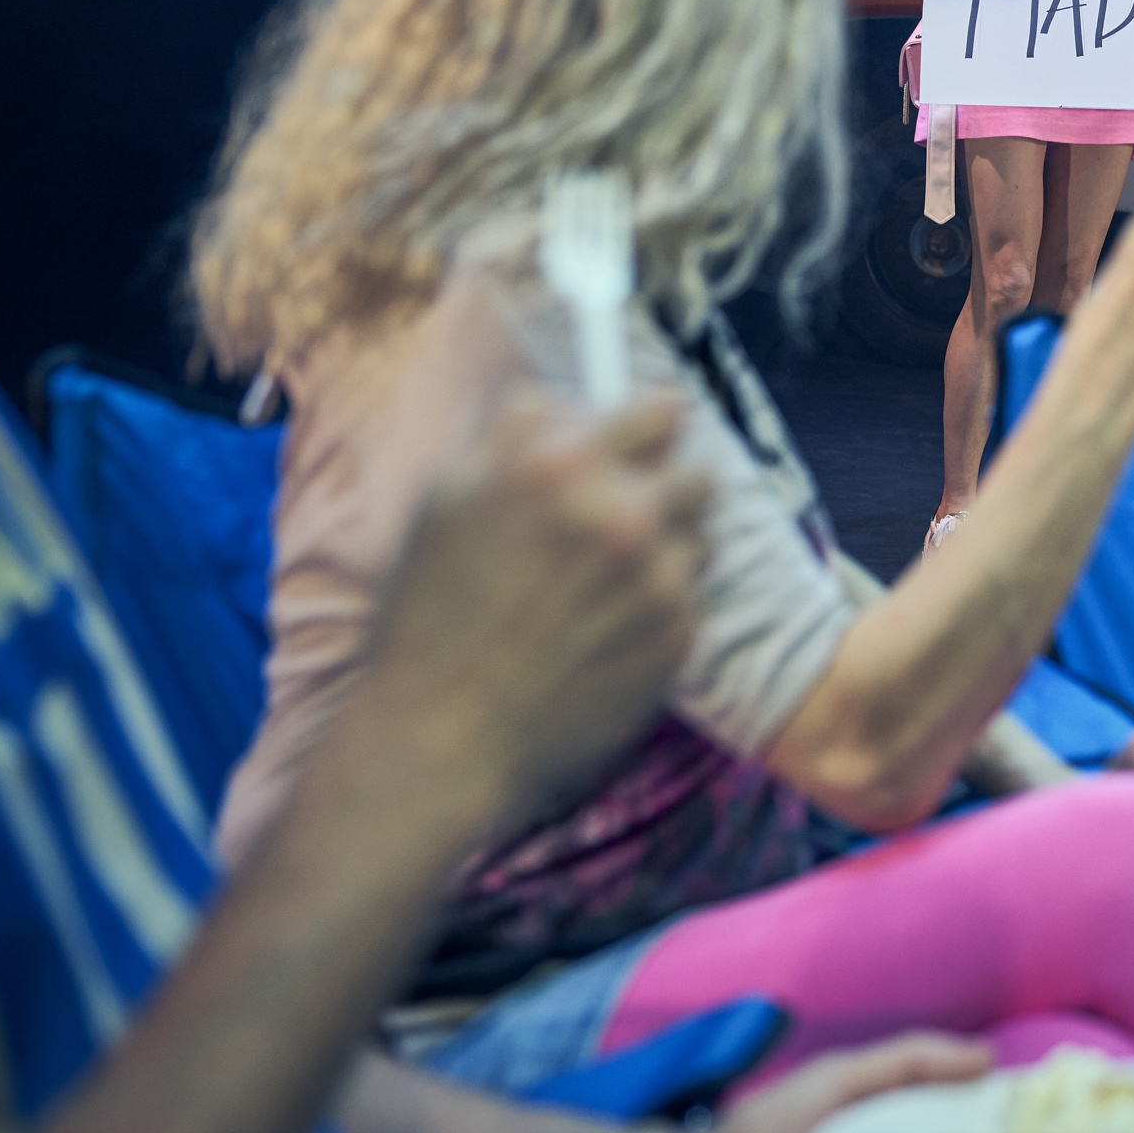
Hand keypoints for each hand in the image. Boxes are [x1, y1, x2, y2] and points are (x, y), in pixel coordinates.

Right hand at [360, 392, 709, 827]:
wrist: (445, 733)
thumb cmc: (433, 613)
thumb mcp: (448, 496)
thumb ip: (515, 430)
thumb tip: (570, 399)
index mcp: (562, 466)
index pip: (660, 411)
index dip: (652, 425)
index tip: (650, 438)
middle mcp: (624, 514)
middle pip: (697, 473)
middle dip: (666, 490)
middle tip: (626, 519)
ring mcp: (661, 578)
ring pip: (700, 537)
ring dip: (669, 550)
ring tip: (608, 587)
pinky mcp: (681, 635)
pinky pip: (692, 599)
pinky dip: (662, 609)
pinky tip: (609, 633)